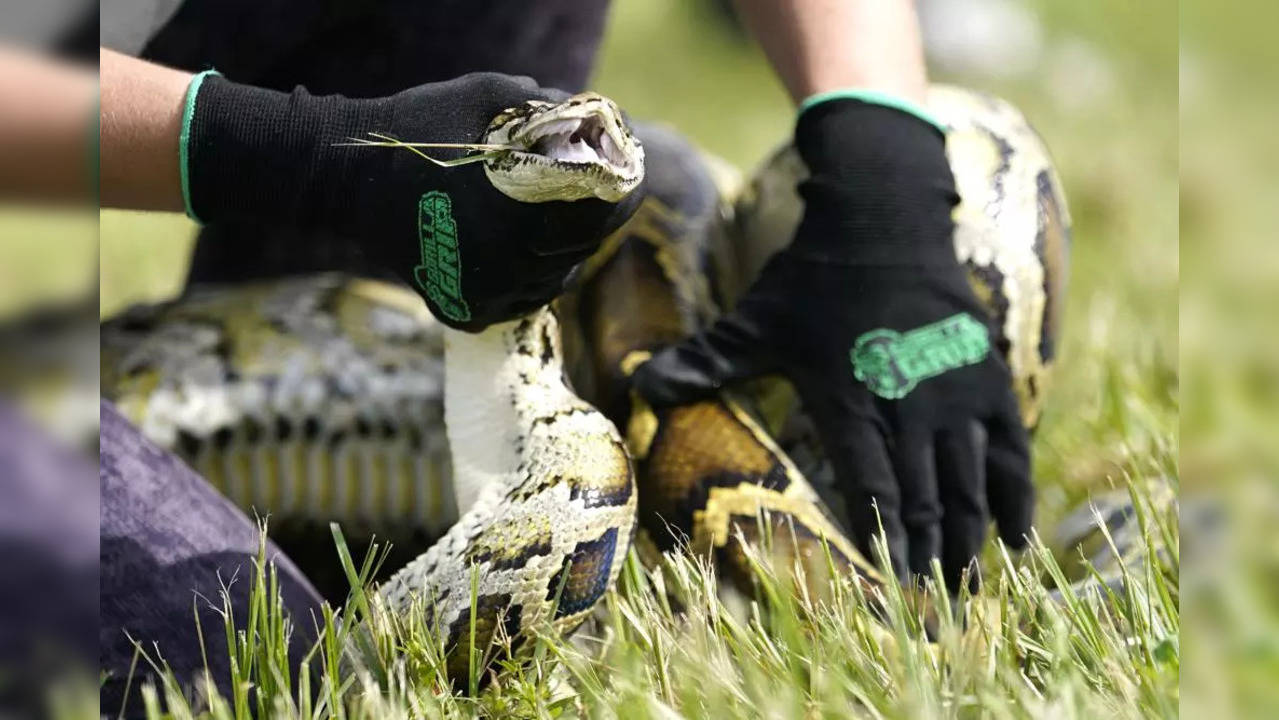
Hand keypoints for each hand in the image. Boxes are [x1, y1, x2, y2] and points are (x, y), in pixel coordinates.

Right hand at [183, 72, 640, 329]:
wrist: (342, 180)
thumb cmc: (415, 130)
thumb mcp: (484, 96)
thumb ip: (543, 105)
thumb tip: (589, 115)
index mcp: (523, 212)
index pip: (602, 216)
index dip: (622, 197)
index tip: (624, 181)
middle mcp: (510, 263)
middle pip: (581, 251)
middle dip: (592, 224)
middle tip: (592, 201)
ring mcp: (485, 293)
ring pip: (552, 282)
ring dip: (561, 255)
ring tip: (553, 227)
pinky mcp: (462, 308)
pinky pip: (517, 303)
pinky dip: (526, 282)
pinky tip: (522, 255)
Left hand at [633, 98, 1031, 591]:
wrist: (881, 216)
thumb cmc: (811, 275)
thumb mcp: (754, 321)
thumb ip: (703, 361)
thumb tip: (637, 386)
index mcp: (849, 398)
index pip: (872, 483)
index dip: (885, 535)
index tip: (893, 582)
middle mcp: (907, 402)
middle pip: (925, 494)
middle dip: (931, 552)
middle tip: (937, 607)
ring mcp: (953, 391)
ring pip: (968, 479)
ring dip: (971, 535)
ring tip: (971, 586)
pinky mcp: (986, 375)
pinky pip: (1010, 446)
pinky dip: (1014, 493)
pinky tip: (1018, 536)